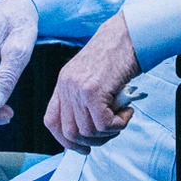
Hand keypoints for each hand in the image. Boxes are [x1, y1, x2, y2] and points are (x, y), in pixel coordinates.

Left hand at [44, 14, 142, 151]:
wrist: (129, 33)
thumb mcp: (92, 75)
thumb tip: (90, 130)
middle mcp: (67, 86)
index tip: (83, 147)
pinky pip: (103, 124)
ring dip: (109, 132)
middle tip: (110, 132)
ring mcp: (79, 89)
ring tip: (122, 117)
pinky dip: (118, 125)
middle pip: (69, 132)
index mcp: (63, 83)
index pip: (52, 121)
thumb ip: (85, 98)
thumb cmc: (117, 53)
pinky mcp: (94, 91)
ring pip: (88, 131)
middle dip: (92, 141)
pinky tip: (127, 112)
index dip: (66, 141)